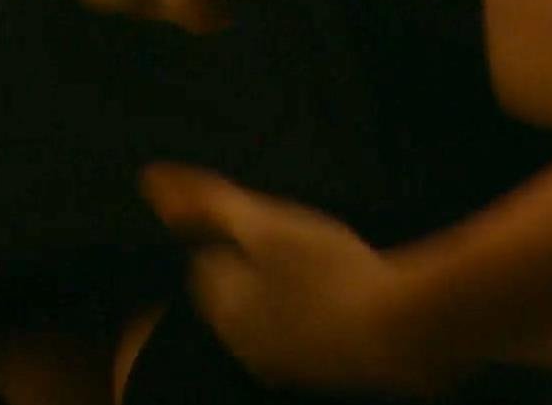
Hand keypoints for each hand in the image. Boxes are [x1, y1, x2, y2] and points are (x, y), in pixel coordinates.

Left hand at [137, 163, 451, 397]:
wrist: (402, 331)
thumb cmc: (330, 273)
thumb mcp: (264, 224)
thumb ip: (208, 203)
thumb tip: (149, 179)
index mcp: (222, 309)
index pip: (207, 263)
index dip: (238, 236)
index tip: (271, 223)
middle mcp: (244, 345)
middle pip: (239, 293)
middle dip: (261, 267)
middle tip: (304, 241)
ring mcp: (285, 364)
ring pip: (275, 315)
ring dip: (291, 290)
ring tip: (329, 266)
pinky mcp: (322, 371)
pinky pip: (307, 333)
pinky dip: (320, 313)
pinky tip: (347, 296)